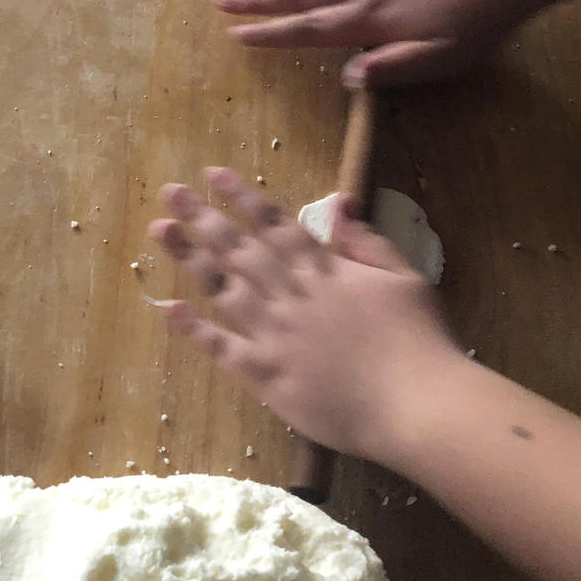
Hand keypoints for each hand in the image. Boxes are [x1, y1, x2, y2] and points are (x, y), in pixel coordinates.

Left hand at [146, 167, 462, 461]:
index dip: (242, 197)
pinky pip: (223, 348)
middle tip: (169, 192)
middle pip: (239, 248)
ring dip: (189, 258)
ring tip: (160, 232)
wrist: (417, 406)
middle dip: (202, 216)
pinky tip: (168, 307)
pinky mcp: (266, 376)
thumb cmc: (420, 342)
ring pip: (222, 288)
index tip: (212, 174)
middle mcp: (291, 295)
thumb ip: (366, 242)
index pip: (275, 224)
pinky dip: (193, 329)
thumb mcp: (404, 277)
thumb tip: (339, 203)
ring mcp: (274, 335)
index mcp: (324, 270)